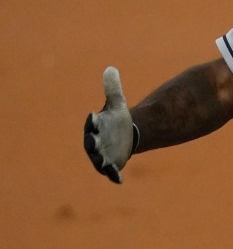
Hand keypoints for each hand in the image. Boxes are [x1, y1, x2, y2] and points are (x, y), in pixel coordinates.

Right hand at [84, 67, 133, 183]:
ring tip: (104, 162)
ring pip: (99, 159)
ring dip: (100, 161)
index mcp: (96, 127)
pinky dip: (114, 176)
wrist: (125, 136)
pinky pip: (111, 172)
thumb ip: (113, 89)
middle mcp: (96, 142)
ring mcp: (102, 154)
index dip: (92, 121)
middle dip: (92, 142)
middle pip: (91, 143)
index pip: (91, 124)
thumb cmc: (117, 120)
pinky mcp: (112, 164)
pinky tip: (120, 180)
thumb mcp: (117, 105)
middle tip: (94, 141)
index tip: (94, 116)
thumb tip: (111, 68)